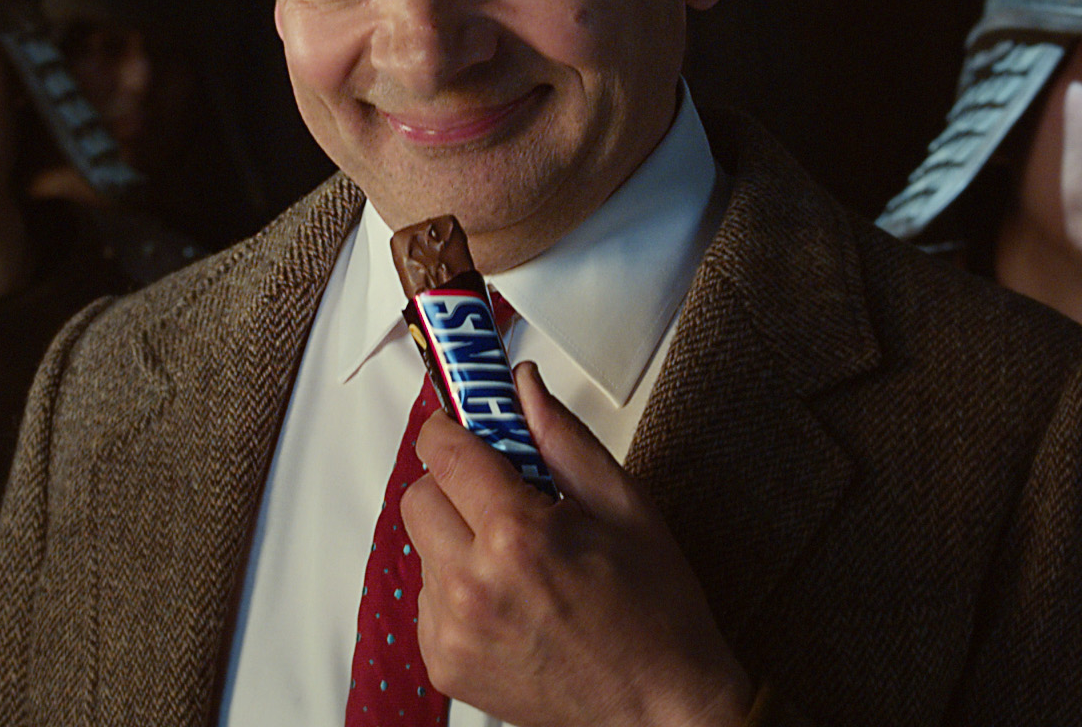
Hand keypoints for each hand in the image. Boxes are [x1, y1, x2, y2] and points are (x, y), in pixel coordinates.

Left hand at [403, 362, 752, 726]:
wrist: (662, 709)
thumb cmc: (655, 614)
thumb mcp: (623, 506)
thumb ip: (561, 437)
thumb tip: (523, 388)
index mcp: (517, 536)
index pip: (442, 451)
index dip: (454, 426)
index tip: (466, 421)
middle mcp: (473, 586)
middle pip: (419, 496)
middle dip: (455, 484)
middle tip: (503, 495)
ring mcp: (453, 631)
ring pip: (423, 548)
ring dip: (457, 539)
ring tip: (518, 558)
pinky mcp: (445, 664)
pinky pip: (427, 599)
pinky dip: (458, 589)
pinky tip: (509, 597)